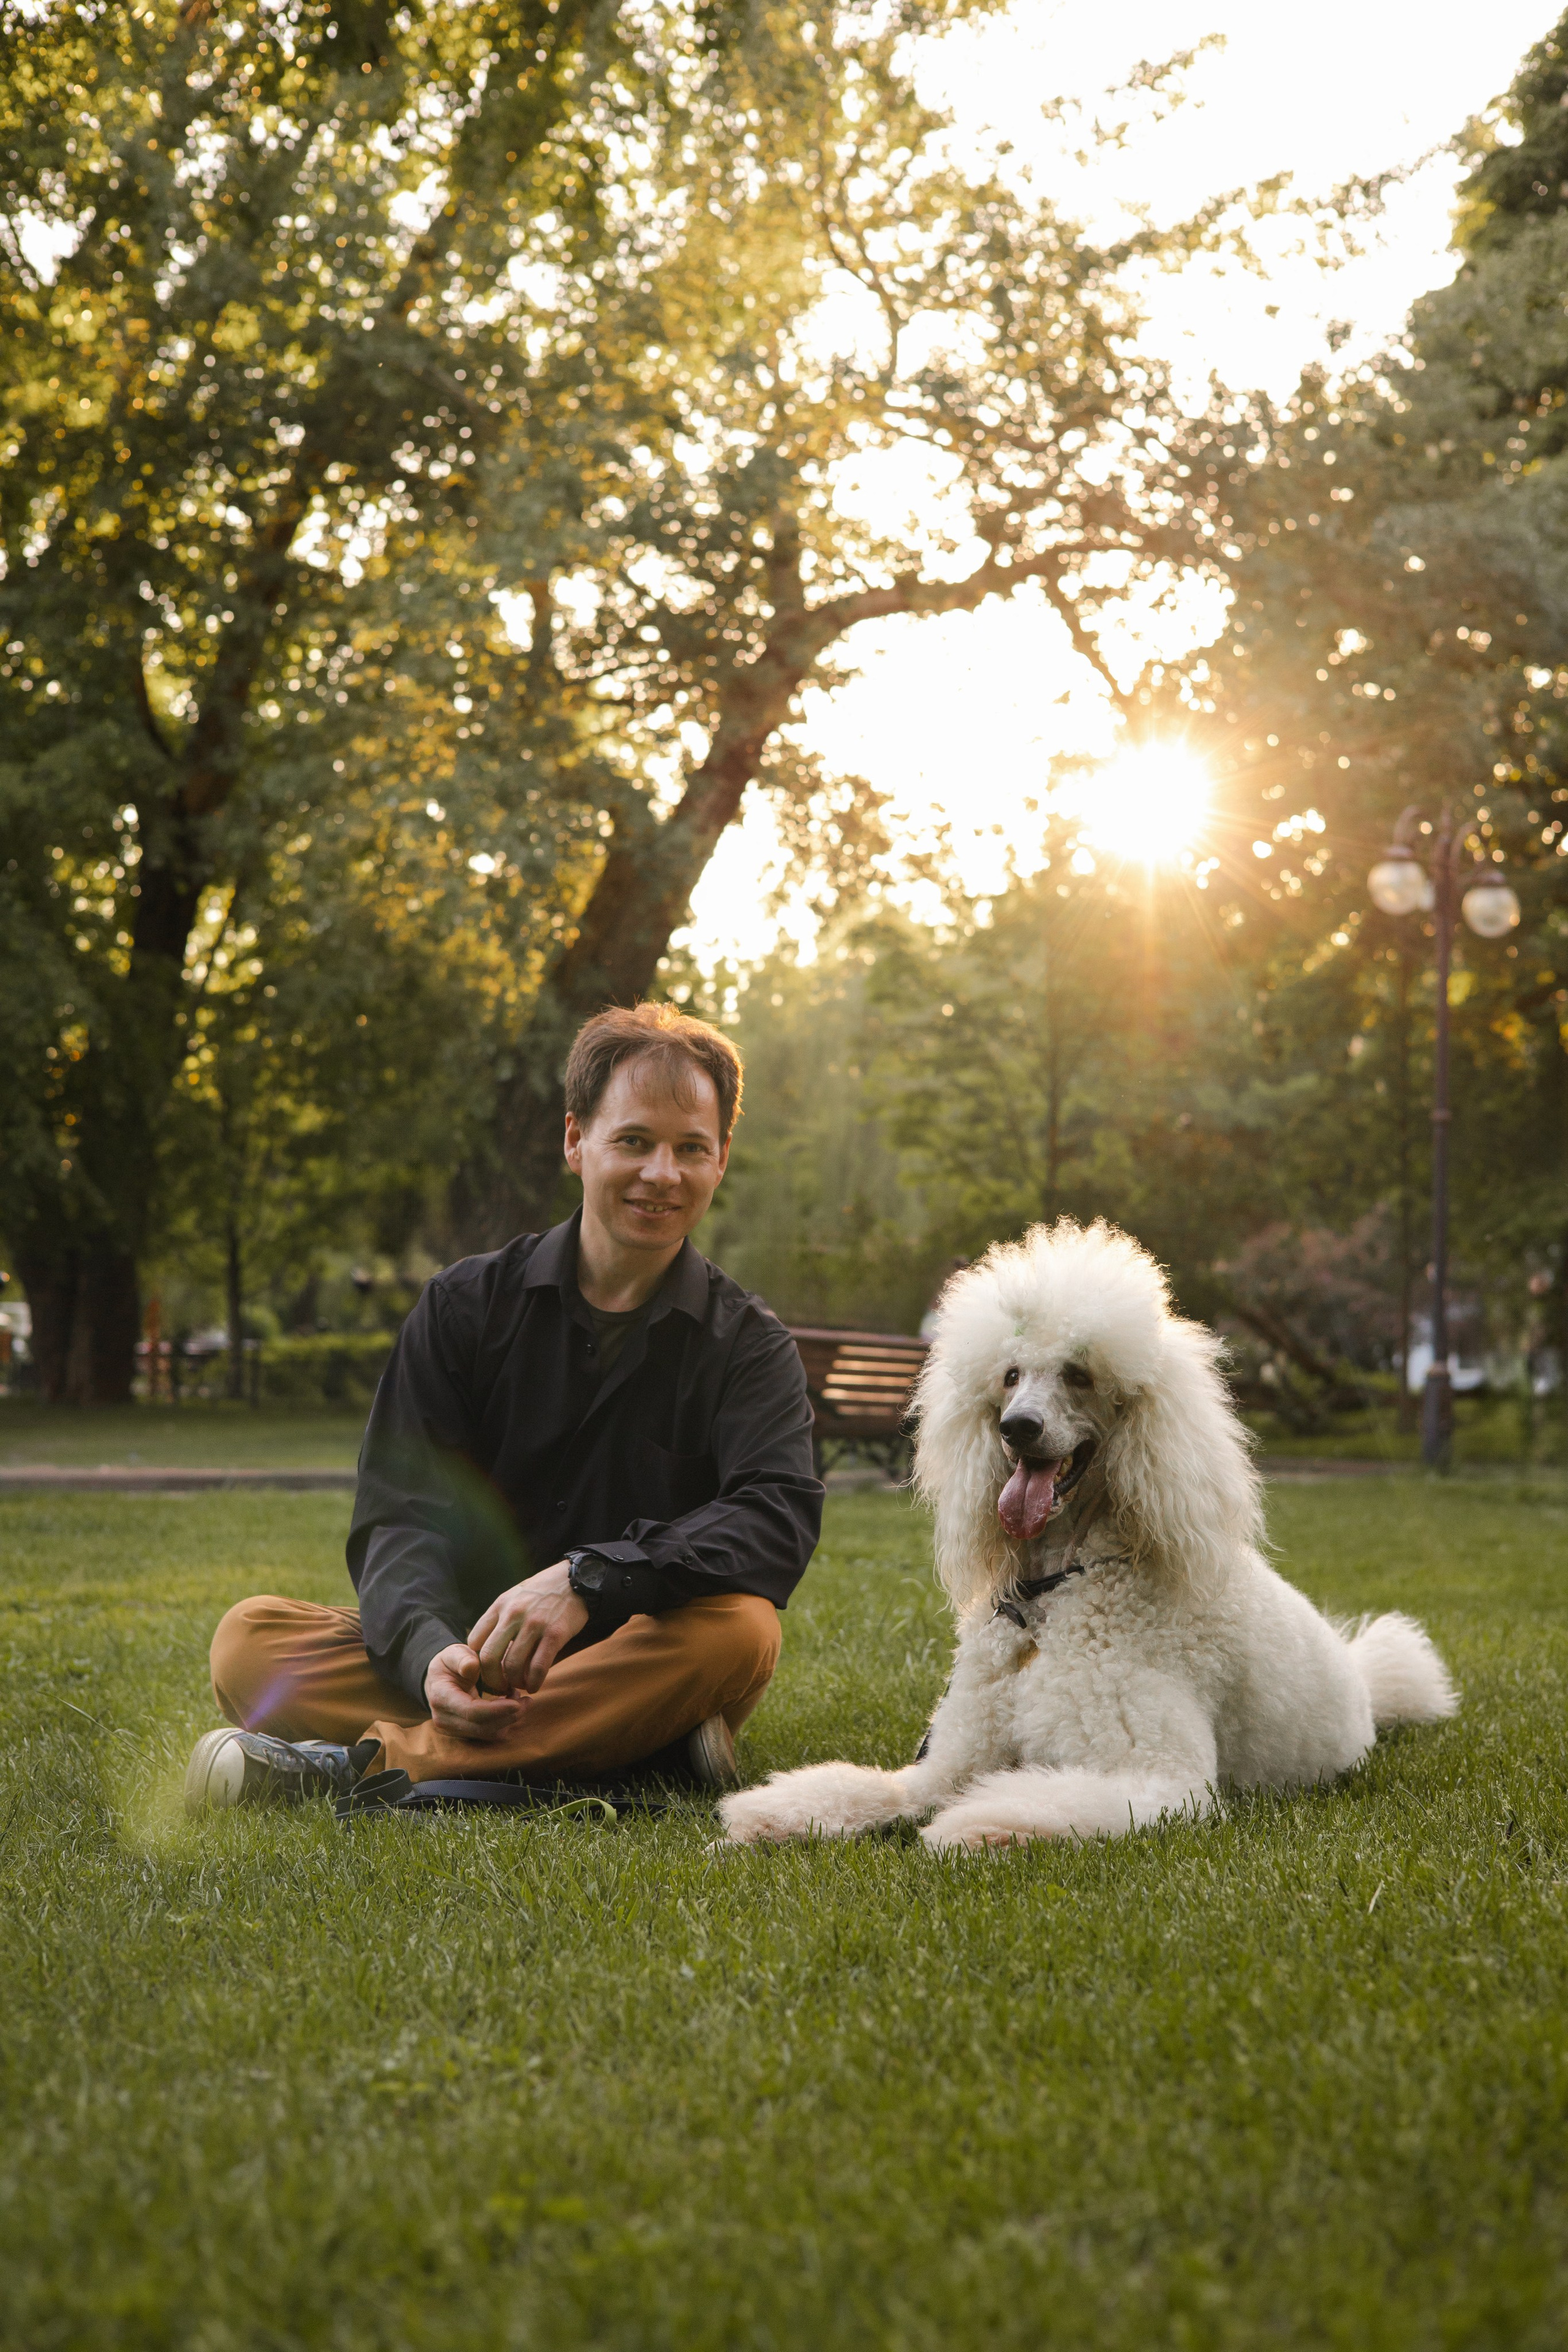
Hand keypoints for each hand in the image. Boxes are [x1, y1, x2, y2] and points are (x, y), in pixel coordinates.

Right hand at [423, 1643, 531, 1745]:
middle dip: (508, 1716)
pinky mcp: (464, 1733)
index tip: (517, 1702)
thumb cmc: (450, 1663)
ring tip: (520, 1700)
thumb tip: (471, 1666)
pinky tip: (511, 1706)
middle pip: (482, 1727)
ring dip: (509, 1720)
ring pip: (487, 1734)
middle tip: (528, 1701)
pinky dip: (503, 1723)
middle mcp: (444, 1718)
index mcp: (441, 1696)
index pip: (471, 1711)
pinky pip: (488, 1734)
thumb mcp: (454, 1653)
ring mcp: (452, 1729)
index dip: (496, 1710)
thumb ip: (462, 1658)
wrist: (439, 1679)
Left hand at [468, 1561, 589, 1696]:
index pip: (474, 1641)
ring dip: (515, 1682)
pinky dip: (534, 1682)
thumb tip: (489, 1651)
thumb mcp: (515, 1597)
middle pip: (489, 1657)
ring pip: (513, 1665)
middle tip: (500, 1686)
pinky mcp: (555, 1633)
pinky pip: (538, 1667)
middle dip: (492, 1679)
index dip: (478, 1662)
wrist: (576, 1579)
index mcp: (500, 1605)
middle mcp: (513, 1614)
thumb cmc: (543, 1592)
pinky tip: (534, 1685)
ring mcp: (534, 1623)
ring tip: (521, 1684)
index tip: (488, 1670)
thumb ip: (500, 1619)